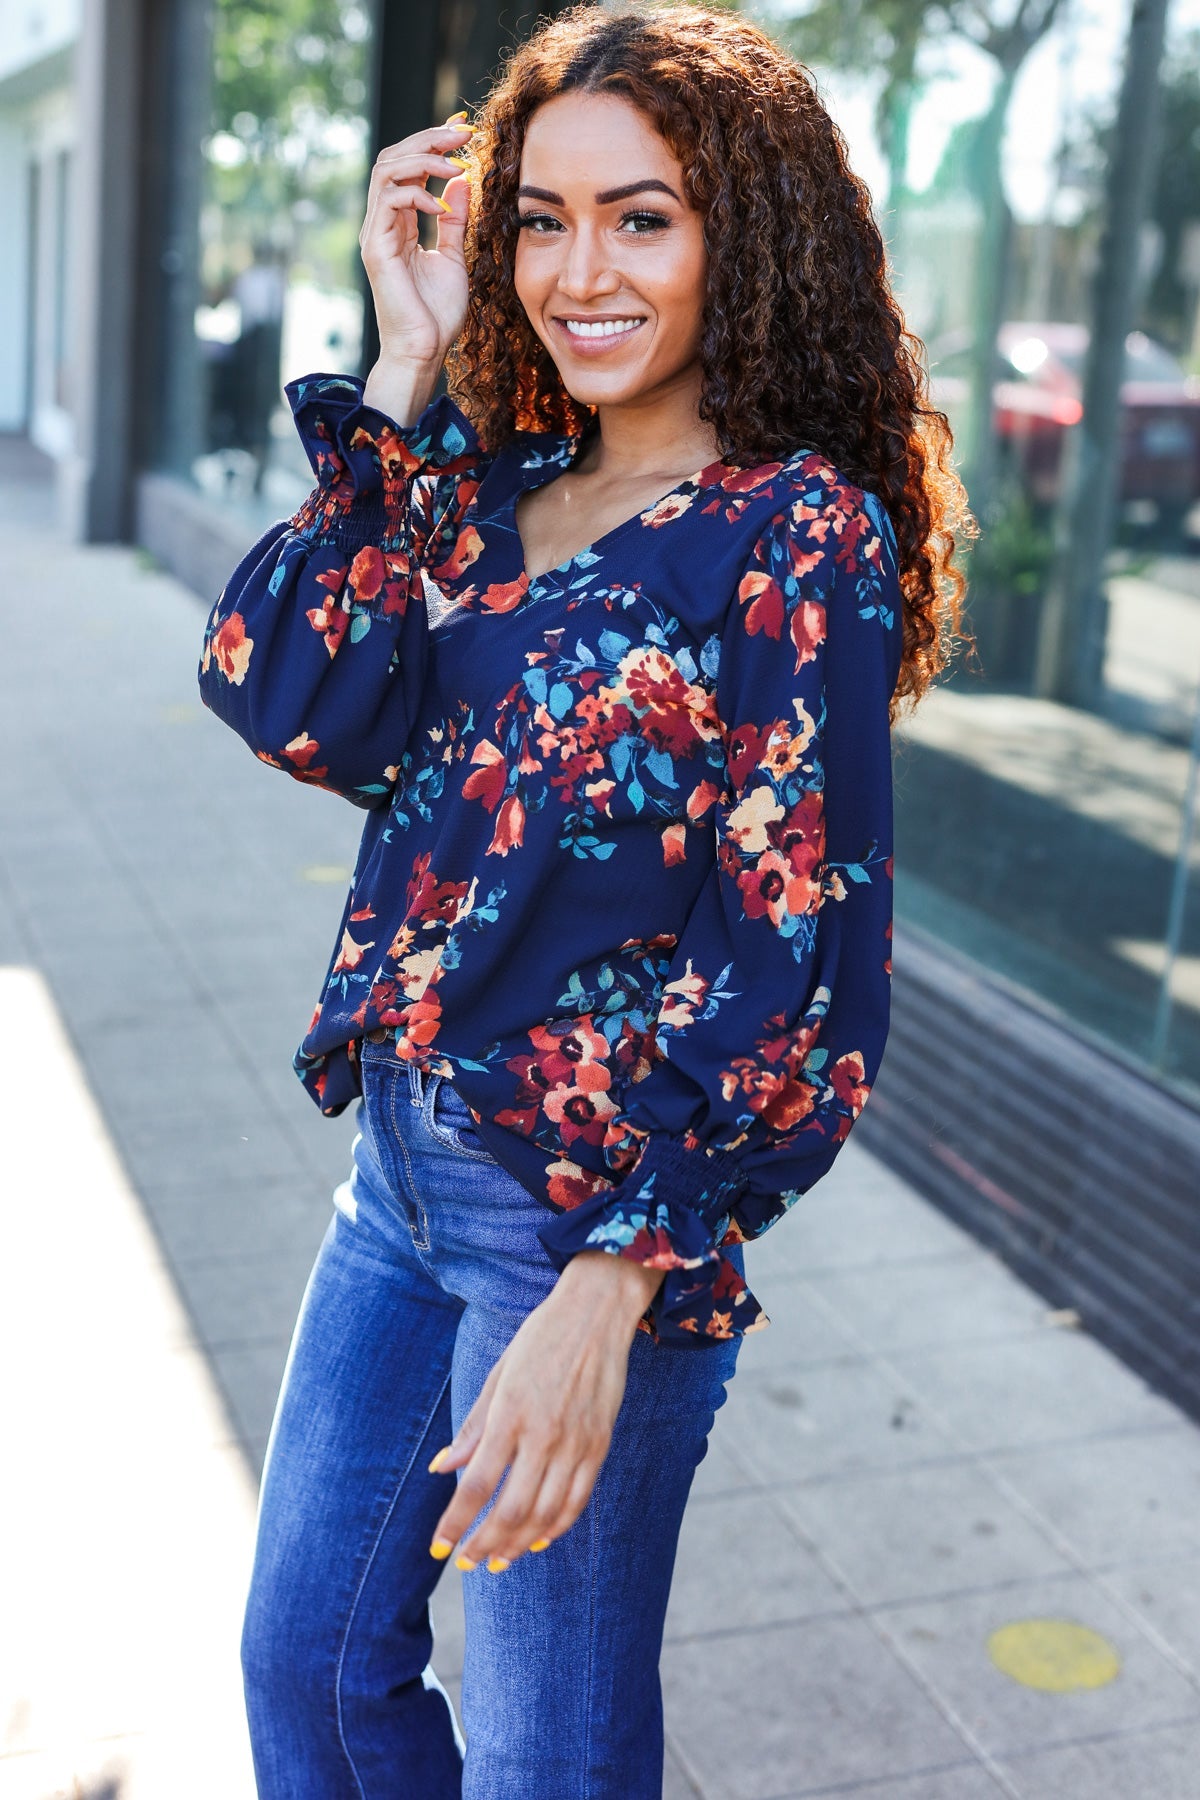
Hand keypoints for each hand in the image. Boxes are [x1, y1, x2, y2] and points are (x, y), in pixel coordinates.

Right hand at [358, 115, 473, 389]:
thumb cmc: (436, 314)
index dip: (433, 143)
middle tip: (463, 133)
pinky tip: (443, 206)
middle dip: (428, 139)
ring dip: (424, 158)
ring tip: (455, 165)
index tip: (465, 133)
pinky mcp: (376, 248)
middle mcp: (382, 222)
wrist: (423, 352)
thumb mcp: (453, 257)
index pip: (407, 166)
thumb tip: (461, 181)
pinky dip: (417, 194)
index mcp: (398, 223)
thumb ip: (454, 220)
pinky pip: (390, 201)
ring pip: (386, 170)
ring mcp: (376, 234)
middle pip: (393, 157)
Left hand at [426, 1252, 664, 1572]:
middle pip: (510, 1510)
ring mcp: (576, 1443)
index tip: (438, 1548)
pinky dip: (555, 1527)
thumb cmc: (539, 1338)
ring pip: (545, 1514)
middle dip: (483, 1545)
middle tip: (466, 1564)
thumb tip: (442, 1468)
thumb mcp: (498, 1374)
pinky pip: (576, 1500)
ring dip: (517, 1545)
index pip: (477, 1485)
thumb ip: (472, 1426)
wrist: (597, 1312)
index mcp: (510, 1414)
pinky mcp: (599, 1445)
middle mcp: (544, 1434)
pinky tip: (538, 1540)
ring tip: (497, 1562)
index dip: (455, 1523)